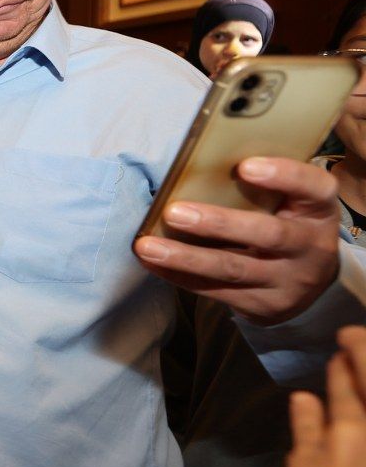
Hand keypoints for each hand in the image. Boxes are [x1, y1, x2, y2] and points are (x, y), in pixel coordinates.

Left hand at [133, 157, 340, 322]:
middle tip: (173, 212)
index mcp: (318, 210)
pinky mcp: (264, 305)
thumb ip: (262, 186)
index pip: (313, 187)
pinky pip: (216, 291)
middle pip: (268, 234)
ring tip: (148, 246)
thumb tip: (199, 161)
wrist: (310, 281)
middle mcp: (310, 247)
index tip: (245, 166)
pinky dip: (180, 276)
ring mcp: (289, 281)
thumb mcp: (290, 202)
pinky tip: (153, 263)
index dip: (283, 175)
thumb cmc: (286, 223)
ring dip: (185, 257)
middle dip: (218, 223)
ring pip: (234, 268)